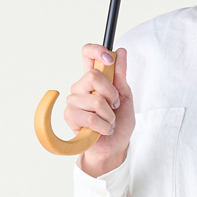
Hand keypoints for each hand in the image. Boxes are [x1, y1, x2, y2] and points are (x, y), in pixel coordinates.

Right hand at [64, 44, 134, 175]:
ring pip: (96, 100)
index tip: (109, 58)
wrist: (115, 145)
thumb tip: (121, 51)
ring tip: (108, 121)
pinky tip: (103, 130)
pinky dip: (104, 126)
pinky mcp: (70, 116)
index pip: (87, 54)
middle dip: (111, 94)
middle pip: (93, 76)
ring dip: (109, 115)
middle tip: (114, 106)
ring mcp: (74, 101)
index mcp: (94, 78)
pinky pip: (91, 117)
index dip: (96, 50)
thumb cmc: (120, 121)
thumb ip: (121, 75)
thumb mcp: (125, 95)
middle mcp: (81, 86)